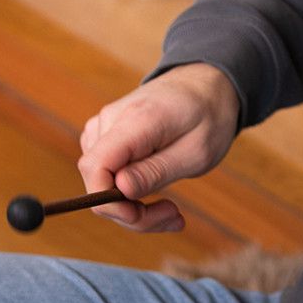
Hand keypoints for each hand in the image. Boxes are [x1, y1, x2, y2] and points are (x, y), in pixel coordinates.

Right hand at [77, 63, 240, 231]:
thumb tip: (120, 189)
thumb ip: (156, 171)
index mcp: (135, 121)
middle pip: (96, 182)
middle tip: (173, 217)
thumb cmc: (207, 116)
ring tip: (171, 211)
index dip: (109, 202)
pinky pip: (107, 177)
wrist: (204, 85)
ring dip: (133, 209)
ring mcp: (103, 129)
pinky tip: (158, 198)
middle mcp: (109, 121)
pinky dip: (130, 196)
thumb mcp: (196, 151)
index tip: (140, 216)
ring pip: (101, 185)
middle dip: (130, 213)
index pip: (95, 168)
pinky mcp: (105, 139)